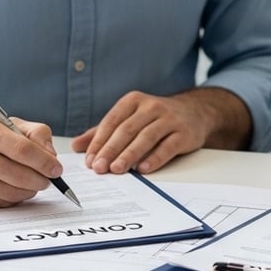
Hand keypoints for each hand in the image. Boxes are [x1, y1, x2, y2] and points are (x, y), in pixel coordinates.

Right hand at [0, 117, 61, 207]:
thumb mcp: (6, 123)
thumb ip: (36, 133)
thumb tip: (52, 156)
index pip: (23, 150)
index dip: (45, 162)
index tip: (57, 169)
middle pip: (19, 174)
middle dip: (41, 180)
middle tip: (49, 179)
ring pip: (11, 192)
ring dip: (30, 191)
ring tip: (34, 184)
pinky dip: (14, 198)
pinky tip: (16, 189)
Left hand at [71, 90, 219, 174]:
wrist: (195, 112)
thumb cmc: (156, 118)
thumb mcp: (130, 118)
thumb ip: (103, 131)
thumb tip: (76, 146)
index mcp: (134, 101)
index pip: (112, 122)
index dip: (99, 141)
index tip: (89, 160)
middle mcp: (151, 106)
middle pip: (127, 130)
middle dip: (111, 150)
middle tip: (99, 168)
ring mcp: (169, 119)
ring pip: (146, 137)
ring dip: (129, 154)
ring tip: (116, 169)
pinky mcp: (184, 133)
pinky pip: (168, 146)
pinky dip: (155, 158)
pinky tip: (143, 169)